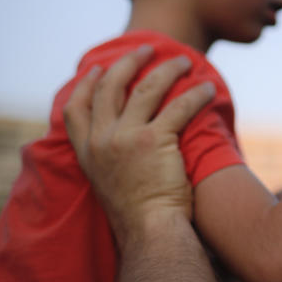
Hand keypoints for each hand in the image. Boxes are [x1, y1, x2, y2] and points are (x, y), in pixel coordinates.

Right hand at [63, 45, 214, 244]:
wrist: (151, 232)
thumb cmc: (139, 214)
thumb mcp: (110, 182)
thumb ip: (111, 158)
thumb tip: (126, 141)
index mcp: (86, 153)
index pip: (75, 109)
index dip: (86, 85)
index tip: (97, 69)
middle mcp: (101, 142)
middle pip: (110, 88)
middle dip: (128, 63)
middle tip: (146, 48)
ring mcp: (125, 139)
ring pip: (146, 89)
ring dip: (167, 70)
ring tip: (184, 61)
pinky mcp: (154, 140)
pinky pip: (179, 106)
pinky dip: (195, 94)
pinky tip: (207, 89)